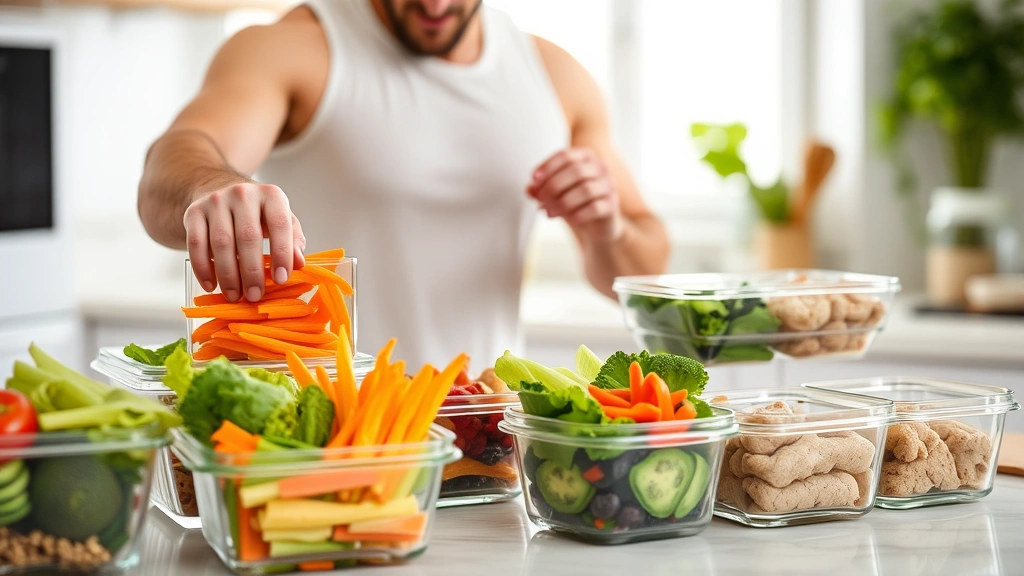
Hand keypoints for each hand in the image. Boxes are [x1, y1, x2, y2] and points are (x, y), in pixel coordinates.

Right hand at [183, 183, 304, 301]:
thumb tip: (299, 263)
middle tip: (254, 295)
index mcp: (271, 195)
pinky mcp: (194, 211)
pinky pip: (196, 244)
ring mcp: (215, 201)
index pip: (279, 224)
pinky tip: (211, 285)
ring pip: (221, 243)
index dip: (281, 253)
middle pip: (247, 237)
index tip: (281, 279)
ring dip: (228, 274)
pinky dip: (203, 268)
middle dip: (252, 271)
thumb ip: (293, 240)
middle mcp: (243, 194)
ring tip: (234, 295)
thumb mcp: (281, 219)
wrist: (219, 189)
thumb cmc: (257, 212)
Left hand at [527, 148, 623, 242]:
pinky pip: (595, 208)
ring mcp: (609, 186)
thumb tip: (529, 189)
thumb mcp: (555, 195)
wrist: (597, 226)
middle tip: (540, 199)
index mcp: (586, 158)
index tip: (534, 179)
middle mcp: (600, 168)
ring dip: (563, 202)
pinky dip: (578, 214)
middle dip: (554, 185)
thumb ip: (541, 190)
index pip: (566, 155)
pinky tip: (568, 220)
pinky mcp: (612, 206)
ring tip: (549, 212)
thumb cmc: (575, 203)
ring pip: (586, 190)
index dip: (548, 166)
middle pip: (576, 171)